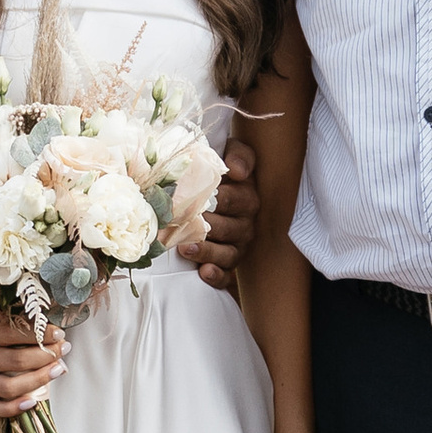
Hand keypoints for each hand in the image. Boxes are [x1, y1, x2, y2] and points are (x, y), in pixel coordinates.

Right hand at [0, 301, 66, 421]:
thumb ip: (3, 317)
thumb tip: (41, 320)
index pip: (11, 334)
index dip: (38, 334)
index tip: (59, 332)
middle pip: (15, 362)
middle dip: (45, 356)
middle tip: (63, 349)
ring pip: (8, 387)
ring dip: (38, 380)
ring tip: (58, 369)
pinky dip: (14, 407)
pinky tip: (33, 400)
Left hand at [192, 121, 259, 292]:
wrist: (209, 195)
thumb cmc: (219, 176)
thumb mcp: (232, 156)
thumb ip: (239, 155)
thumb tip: (237, 170)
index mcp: (247, 198)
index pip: (236, 199)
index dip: (222, 198)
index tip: (204, 196)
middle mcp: (245, 225)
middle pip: (230, 229)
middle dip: (208, 227)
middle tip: (184, 224)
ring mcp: (238, 248)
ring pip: (228, 254)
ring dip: (207, 252)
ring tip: (185, 248)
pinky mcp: (228, 268)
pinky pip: (227, 277)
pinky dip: (216, 276)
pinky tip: (203, 273)